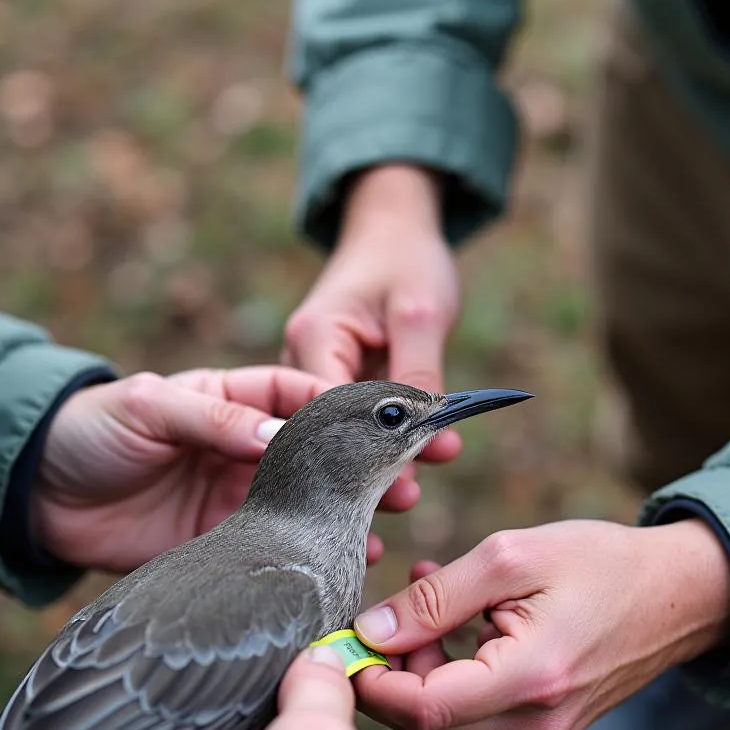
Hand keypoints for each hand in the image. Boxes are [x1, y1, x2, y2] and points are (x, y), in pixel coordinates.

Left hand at [31, 366, 380, 572]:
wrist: (41, 496)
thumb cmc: (89, 430)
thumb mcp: (145, 408)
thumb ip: (207, 418)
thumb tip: (273, 436)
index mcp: (234, 399)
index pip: (307, 393)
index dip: (355, 401)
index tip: (398, 412)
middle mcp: (249, 444)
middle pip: (329, 447)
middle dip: (377, 455)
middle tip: (416, 471)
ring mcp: (244, 493)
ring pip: (321, 496)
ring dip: (363, 502)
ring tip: (398, 511)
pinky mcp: (233, 538)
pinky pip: (292, 541)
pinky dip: (329, 544)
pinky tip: (362, 549)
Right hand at [282, 165, 462, 477]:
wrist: (394, 229)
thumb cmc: (405, 258)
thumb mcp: (419, 312)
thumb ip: (420, 372)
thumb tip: (427, 434)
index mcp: (313, 339)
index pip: (321, 409)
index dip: (357, 451)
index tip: (396, 483)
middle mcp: (302, 362)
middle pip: (324, 431)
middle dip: (363, 468)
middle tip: (407, 500)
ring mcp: (315, 375)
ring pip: (339, 434)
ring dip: (374, 463)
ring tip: (410, 498)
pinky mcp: (336, 384)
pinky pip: (353, 424)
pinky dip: (379, 446)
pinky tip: (407, 473)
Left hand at [350, 519, 729, 729]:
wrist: (682, 593)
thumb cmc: (603, 562)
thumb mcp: (513, 557)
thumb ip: (437, 598)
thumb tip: (371, 630)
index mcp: (530, 680)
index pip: (420, 709)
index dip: (368, 680)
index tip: (339, 643)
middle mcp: (535, 724)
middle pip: (426, 720)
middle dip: (388, 669)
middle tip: (378, 610)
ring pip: (448, 714)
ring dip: (421, 661)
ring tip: (427, 589)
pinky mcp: (546, 726)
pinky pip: (478, 706)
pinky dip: (452, 666)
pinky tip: (458, 614)